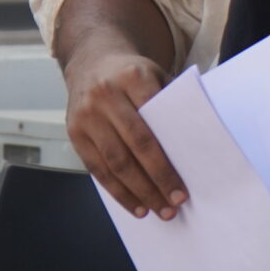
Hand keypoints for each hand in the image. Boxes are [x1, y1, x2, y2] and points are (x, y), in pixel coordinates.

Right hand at [66, 45, 186, 219]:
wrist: (92, 60)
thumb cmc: (132, 75)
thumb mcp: (156, 75)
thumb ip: (172, 103)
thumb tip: (196, 144)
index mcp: (133, 78)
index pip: (155, 123)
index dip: (168, 159)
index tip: (184, 185)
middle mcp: (106, 95)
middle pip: (135, 146)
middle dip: (156, 180)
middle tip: (174, 204)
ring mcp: (86, 115)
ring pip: (114, 162)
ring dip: (137, 192)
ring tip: (157, 210)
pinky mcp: (74, 131)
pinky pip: (96, 168)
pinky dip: (116, 190)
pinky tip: (134, 205)